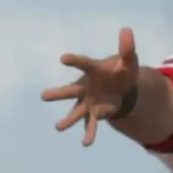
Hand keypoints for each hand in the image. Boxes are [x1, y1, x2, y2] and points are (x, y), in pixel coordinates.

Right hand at [42, 28, 141, 147]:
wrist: (122, 87)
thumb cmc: (122, 71)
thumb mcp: (129, 60)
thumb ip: (127, 48)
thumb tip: (126, 30)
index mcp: (93, 71)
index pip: (83, 64)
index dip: (74, 61)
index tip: (63, 58)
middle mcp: (85, 87)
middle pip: (70, 91)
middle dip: (58, 94)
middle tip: (43, 96)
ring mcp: (88, 102)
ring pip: (76, 112)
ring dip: (68, 120)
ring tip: (58, 128)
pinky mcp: (94, 113)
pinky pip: (90, 124)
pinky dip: (89, 132)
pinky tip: (86, 143)